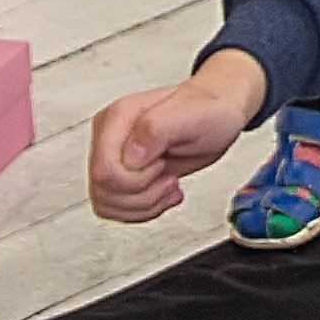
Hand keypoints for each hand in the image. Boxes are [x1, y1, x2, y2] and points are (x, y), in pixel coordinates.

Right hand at [88, 52, 265, 223]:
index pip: (104, 169)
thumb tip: (130, 156)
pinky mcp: (122, 176)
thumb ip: (155, 130)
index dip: (135, 179)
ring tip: (169, 186)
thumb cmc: (207, 109)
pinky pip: (116, 209)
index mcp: (118, 117)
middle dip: (142, 195)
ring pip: (106, 204)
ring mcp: (114, 158)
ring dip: (144, 205)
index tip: (161, 165)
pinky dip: (144, 210)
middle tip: (168, 178)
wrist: (217, 114)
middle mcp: (110, 138)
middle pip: (103, 190)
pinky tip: (164, 193)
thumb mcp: (191, 115)